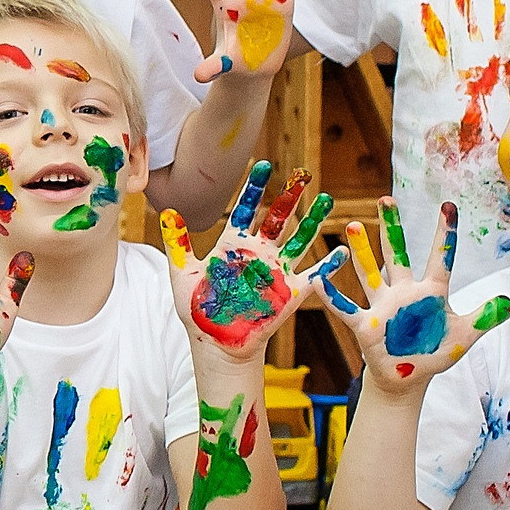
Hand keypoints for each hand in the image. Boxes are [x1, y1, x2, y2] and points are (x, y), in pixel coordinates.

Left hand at [165, 162, 345, 362]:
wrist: (215, 345)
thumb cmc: (197, 311)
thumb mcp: (182, 274)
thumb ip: (177, 243)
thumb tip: (166, 211)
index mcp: (233, 246)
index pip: (246, 209)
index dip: (254, 188)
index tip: (262, 165)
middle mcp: (258, 254)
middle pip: (278, 218)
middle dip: (289, 197)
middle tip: (303, 174)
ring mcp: (276, 272)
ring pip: (300, 240)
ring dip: (314, 221)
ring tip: (327, 199)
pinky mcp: (290, 293)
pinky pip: (314, 276)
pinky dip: (329, 264)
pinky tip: (343, 250)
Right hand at [329, 198, 509, 393]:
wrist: (408, 379)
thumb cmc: (435, 353)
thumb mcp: (464, 336)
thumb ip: (484, 318)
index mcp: (431, 292)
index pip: (440, 257)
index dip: (445, 233)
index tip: (448, 205)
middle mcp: (404, 292)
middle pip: (398, 254)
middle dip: (392, 228)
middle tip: (385, 199)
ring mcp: (383, 306)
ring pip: (371, 273)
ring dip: (361, 252)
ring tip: (352, 226)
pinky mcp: (366, 325)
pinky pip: (346, 308)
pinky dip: (332, 296)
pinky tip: (319, 280)